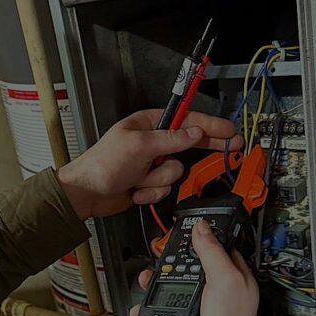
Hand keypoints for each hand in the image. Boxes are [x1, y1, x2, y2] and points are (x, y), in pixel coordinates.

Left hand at [57, 109, 240, 219]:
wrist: (87, 194)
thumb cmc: (102, 165)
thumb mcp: (139, 146)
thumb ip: (171, 139)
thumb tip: (194, 133)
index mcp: (149, 123)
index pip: (187, 121)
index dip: (211, 125)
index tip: (228, 130)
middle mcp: (153, 141)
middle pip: (188, 145)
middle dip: (200, 151)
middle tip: (228, 149)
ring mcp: (152, 163)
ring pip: (176, 172)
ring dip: (158, 179)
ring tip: (140, 178)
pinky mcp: (149, 182)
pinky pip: (164, 188)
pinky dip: (150, 192)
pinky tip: (135, 189)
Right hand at [130, 219, 261, 315]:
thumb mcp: (224, 278)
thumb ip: (212, 251)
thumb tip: (201, 227)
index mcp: (231, 270)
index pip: (211, 245)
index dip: (194, 239)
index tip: (176, 236)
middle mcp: (217, 284)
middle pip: (188, 265)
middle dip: (169, 264)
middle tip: (158, 264)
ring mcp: (202, 301)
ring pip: (175, 285)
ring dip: (157, 283)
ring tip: (148, 282)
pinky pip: (168, 304)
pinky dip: (155, 304)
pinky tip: (149, 303)